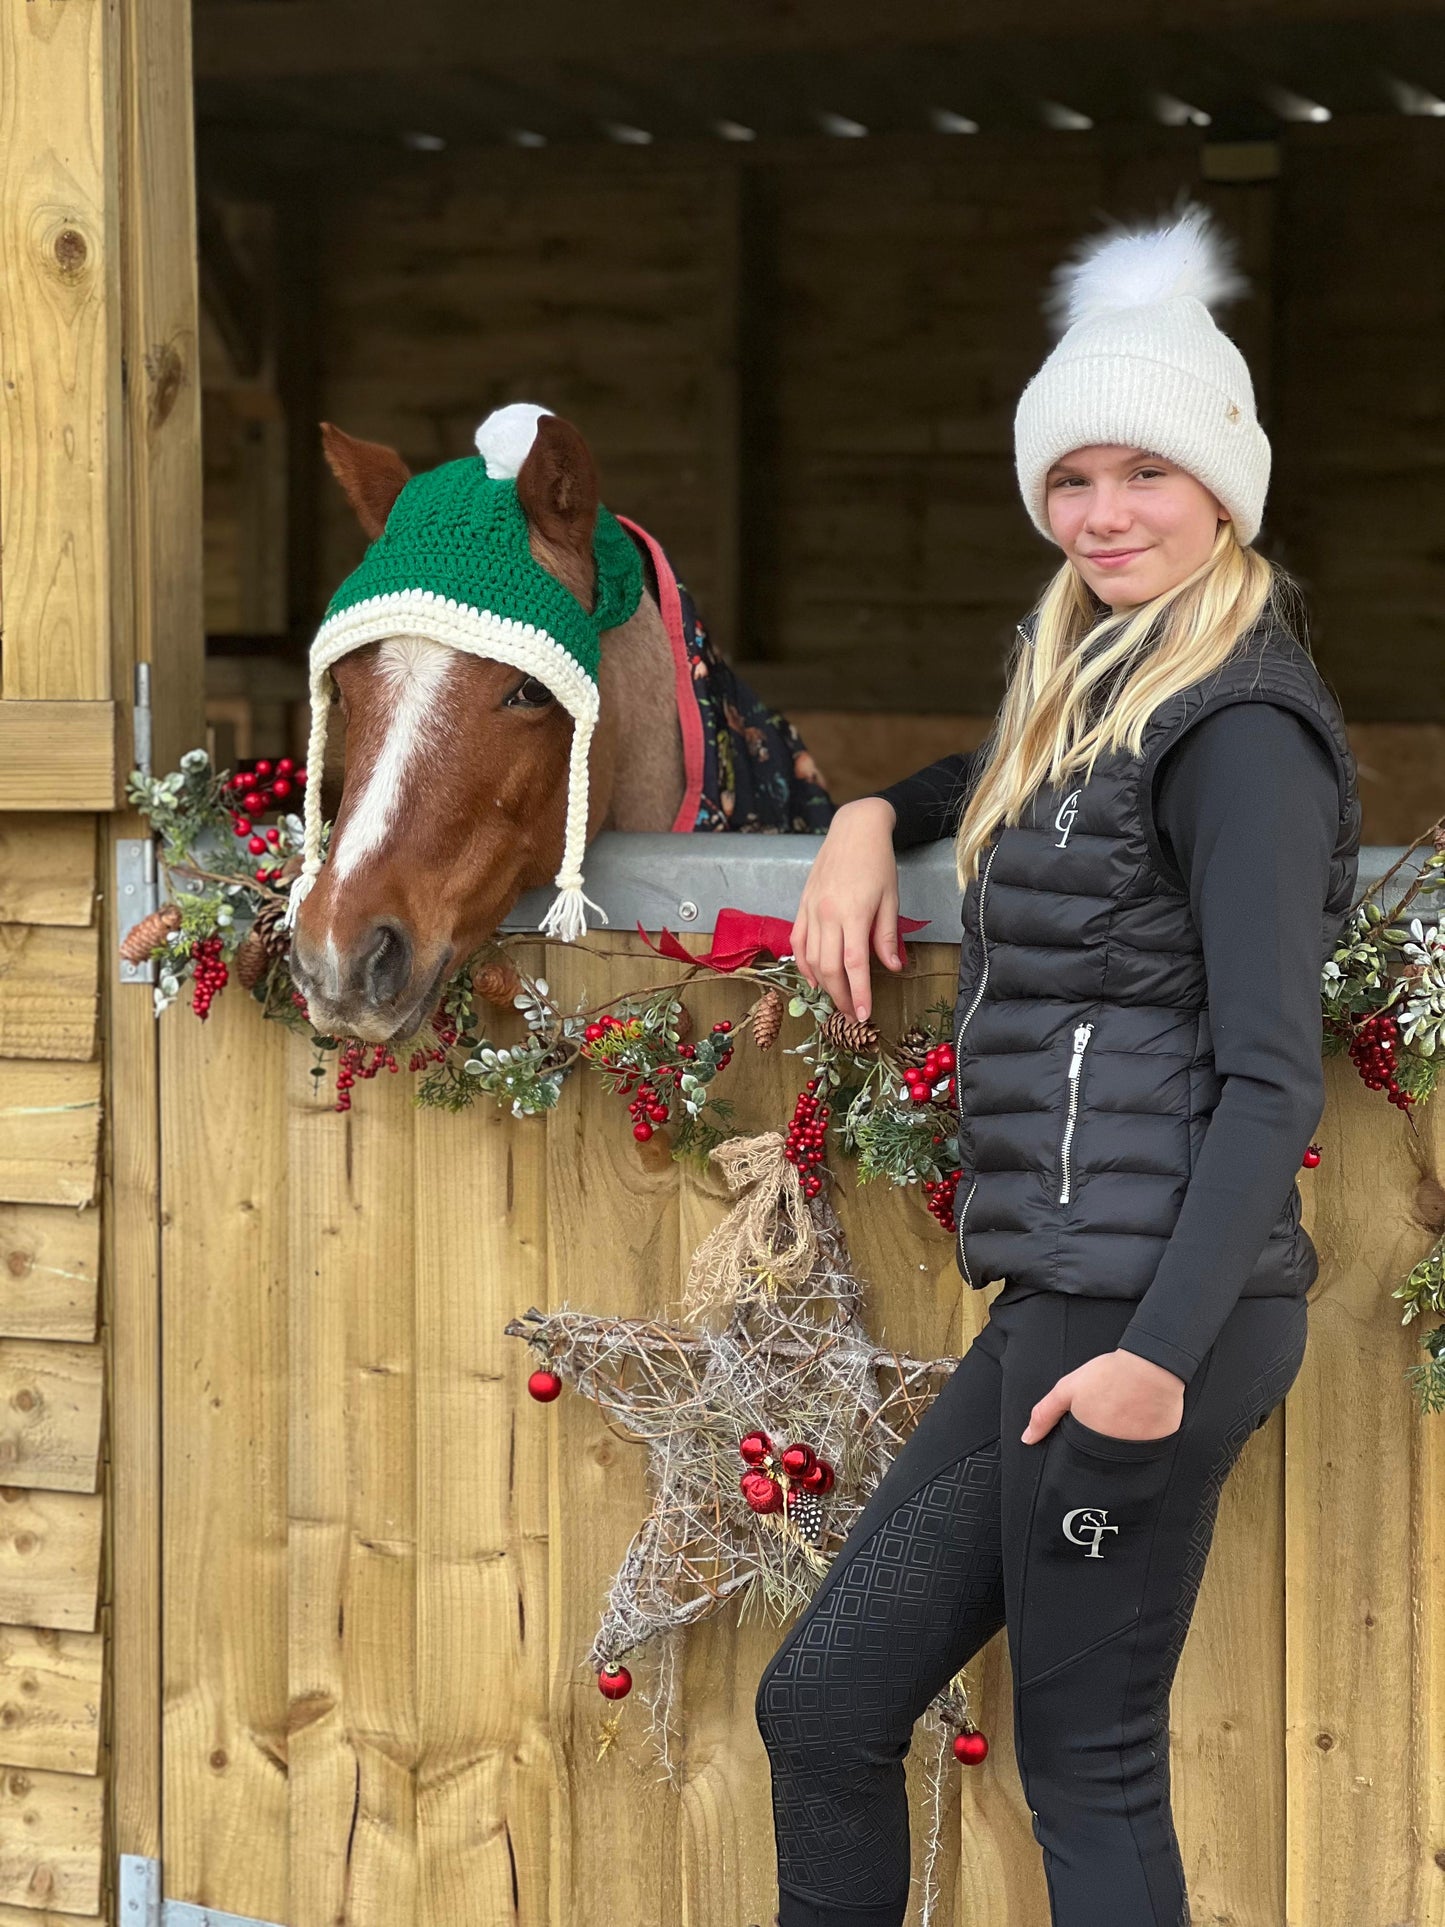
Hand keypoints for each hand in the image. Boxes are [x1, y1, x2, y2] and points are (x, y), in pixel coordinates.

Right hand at [791, 797, 903, 1021]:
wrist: (854, 829)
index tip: (864, 1014)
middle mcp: (827, 914)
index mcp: (853, 913)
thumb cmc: (878, 862)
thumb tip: (892, 968)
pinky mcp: (802, 905)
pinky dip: (803, 963)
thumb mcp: (891, 898)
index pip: (854, 964)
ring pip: (811, 958)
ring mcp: (811, 910)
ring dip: (823, 984)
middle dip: (840, 996)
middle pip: (829, 967)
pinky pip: (798, 942)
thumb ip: (887, 935)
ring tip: (836, 1000)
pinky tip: (813, 978)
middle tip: (852, 1014)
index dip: (858, 993)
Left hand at [1021, 1348, 1183, 1445]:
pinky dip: (1145, 1433)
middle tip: (1111, 1409)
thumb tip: (1027, 1439)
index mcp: (1089, 1444)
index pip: (1081, 1457)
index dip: (1083, 1440)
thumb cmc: (1109, 1375)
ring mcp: (1138, 1452)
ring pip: (1126, 1450)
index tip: (1090, 1423)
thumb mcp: (1067, 1389)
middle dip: (1104, 1437)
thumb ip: (1044, 1415)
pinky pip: (1148, 1445)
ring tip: (1126, 1409)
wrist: (1150, 1366)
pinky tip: (1143, 1413)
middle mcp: (1113, 1454)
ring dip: (1124, 1435)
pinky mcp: (1160, 1446)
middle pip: (1103, 1455)